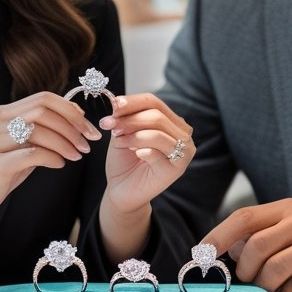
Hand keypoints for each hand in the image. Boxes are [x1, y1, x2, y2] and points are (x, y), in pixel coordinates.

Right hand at [0, 91, 101, 219]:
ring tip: (76, 155)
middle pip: (43, 110)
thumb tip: (74, 114)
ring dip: (65, 142)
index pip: (43, 98)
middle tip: (88, 142)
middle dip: (72, 124)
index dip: (69, 109)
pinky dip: (52, 158)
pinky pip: (32, 154)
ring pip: (39, 131)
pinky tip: (60, 164)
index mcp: (2, 113)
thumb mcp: (18, 145)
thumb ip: (40, 130)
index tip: (87, 125)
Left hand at [98, 92, 193, 215]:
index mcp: (172, 122)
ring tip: (119, 141)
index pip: (154, 103)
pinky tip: (134, 153)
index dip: (133, 101)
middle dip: (129, 119)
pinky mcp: (176, 170)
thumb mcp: (123, 133)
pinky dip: (141, 149)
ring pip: (158, 133)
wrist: (122, 190)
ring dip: (133, 135)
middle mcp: (183, 135)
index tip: (113, 104)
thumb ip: (125, 118)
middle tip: (109, 125)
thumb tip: (119, 103)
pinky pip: (157, 153)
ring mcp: (183, 153)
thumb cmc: (125, 160)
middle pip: (157, 116)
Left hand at [203, 198, 291, 291]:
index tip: (201, 255)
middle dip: (247, 272)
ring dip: (268, 287)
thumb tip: (223, 249)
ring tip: (277, 289)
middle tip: (253, 283)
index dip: (218, 237)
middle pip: (255, 247)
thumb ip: (261, 238)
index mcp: (288, 209)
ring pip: (274, 269)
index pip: (244, 217)